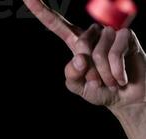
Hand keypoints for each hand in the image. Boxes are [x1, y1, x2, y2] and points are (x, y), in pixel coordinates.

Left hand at [24, 0, 145, 109]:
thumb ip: (71, 75)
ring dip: (104, 75)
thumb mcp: (78, 86)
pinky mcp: (126, 35)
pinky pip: (114, 55)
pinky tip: (121, 78)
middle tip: (98, 81)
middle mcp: (93, 34)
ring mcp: (110, 33)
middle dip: (88, 71)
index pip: (56, 25)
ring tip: (111, 80)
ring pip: (97, 54)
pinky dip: (115, 73)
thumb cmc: (101, 90)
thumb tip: (81, 58)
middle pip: (81, 45)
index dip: (42, 11)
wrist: (126, 96)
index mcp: (76, 42)